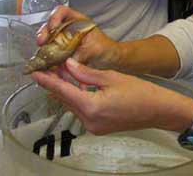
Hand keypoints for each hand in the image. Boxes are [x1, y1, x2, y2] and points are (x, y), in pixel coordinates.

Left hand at [31, 59, 192, 134]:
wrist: (157, 110)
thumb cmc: (139, 92)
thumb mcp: (112, 77)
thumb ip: (86, 73)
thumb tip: (68, 65)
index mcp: (91, 106)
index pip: (62, 91)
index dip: (47, 81)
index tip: (35, 72)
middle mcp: (89, 120)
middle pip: (66, 99)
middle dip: (56, 84)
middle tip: (48, 67)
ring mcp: (93, 127)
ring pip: (74, 105)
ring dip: (68, 91)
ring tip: (62, 73)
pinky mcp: (99, 128)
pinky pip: (83, 111)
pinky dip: (78, 98)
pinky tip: (78, 86)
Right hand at [37, 5, 119, 68]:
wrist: (109, 59)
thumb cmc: (104, 48)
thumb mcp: (94, 49)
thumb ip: (79, 55)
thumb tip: (65, 62)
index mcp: (77, 21)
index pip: (62, 11)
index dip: (55, 17)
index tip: (53, 27)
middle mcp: (67, 27)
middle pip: (50, 24)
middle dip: (44, 32)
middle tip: (42, 41)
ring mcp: (62, 38)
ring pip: (47, 37)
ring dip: (43, 43)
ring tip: (42, 51)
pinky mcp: (60, 50)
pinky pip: (49, 50)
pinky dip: (45, 54)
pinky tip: (44, 60)